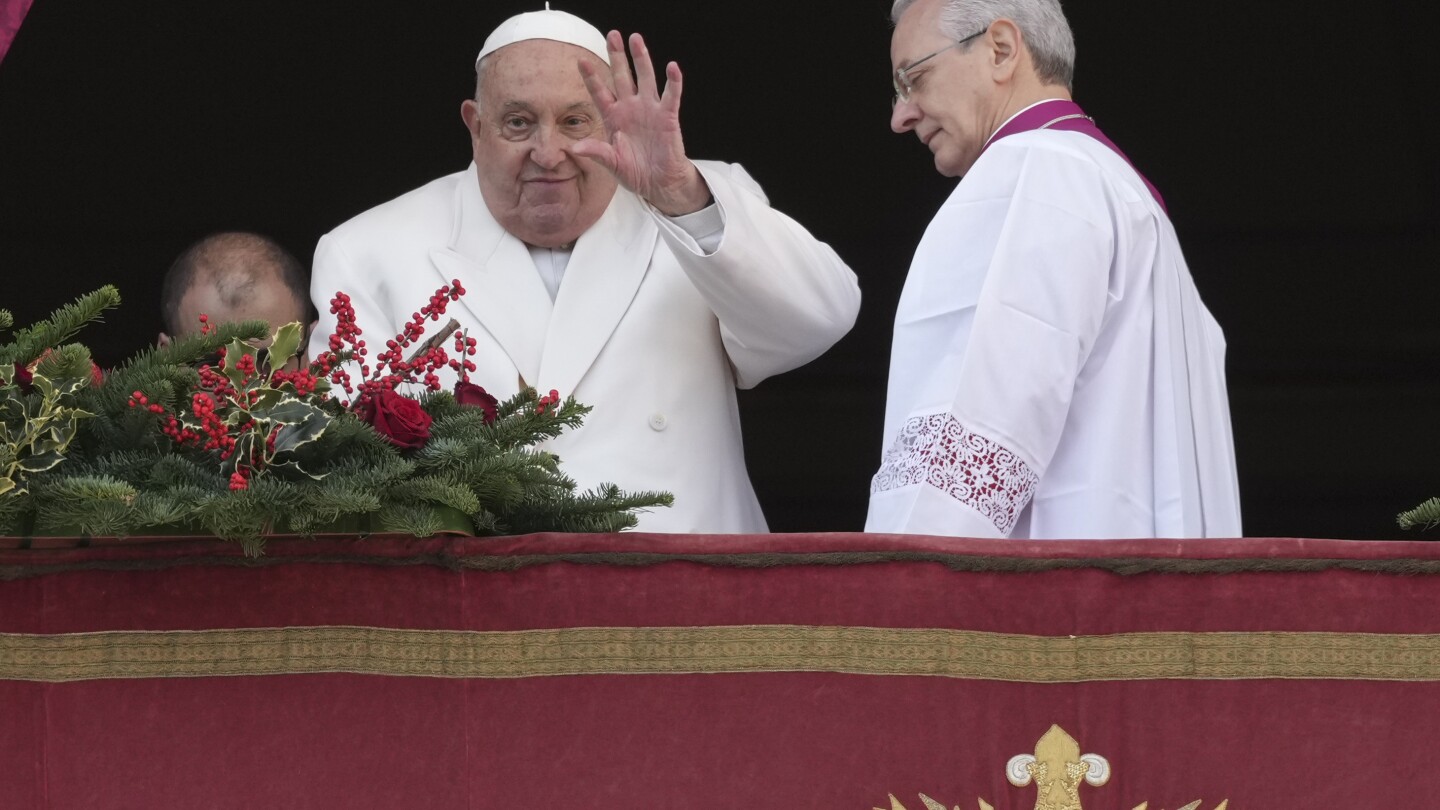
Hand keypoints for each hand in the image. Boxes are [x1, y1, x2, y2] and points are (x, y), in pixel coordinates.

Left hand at [572, 31, 711, 215]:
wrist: (658, 183)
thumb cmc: (634, 172)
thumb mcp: (611, 164)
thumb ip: (596, 152)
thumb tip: (575, 148)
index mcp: (613, 117)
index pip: (600, 93)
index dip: (591, 77)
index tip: (581, 61)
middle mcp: (630, 108)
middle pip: (622, 76)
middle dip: (617, 56)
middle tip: (613, 35)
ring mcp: (649, 110)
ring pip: (645, 78)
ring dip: (641, 59)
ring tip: (636, 39)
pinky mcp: (668, 117)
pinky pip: (671, 96)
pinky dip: (673, 82)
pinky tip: (672, 67)